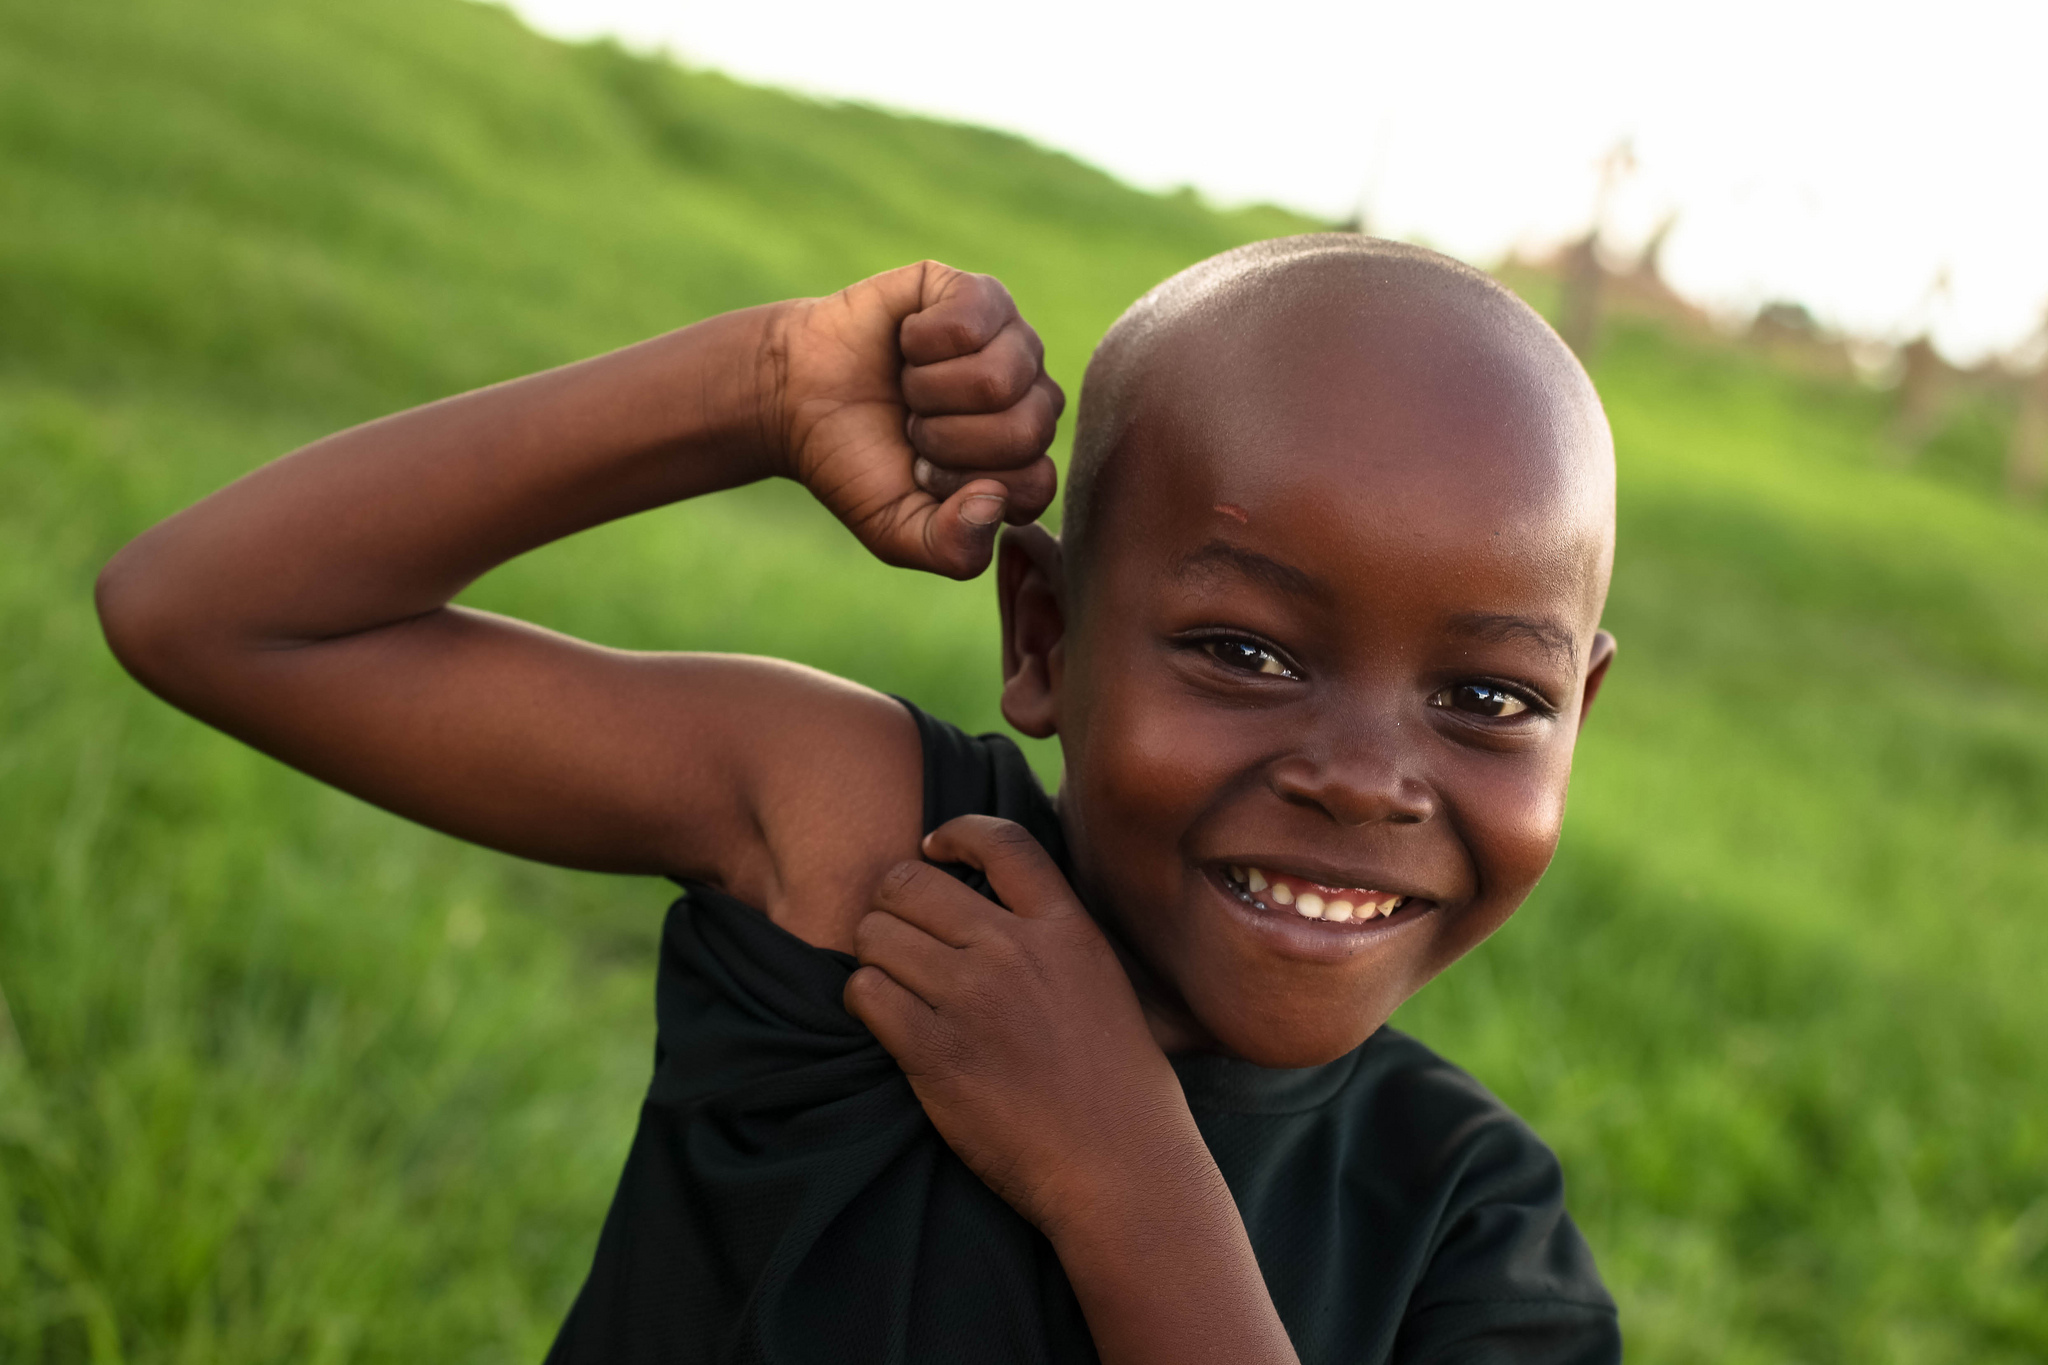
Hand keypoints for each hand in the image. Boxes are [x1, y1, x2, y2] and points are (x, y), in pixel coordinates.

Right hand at [765, 262, 1063, 578]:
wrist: (792, 398)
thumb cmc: (854, 464)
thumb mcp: (898, 531)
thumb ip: (953, 549)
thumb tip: (995, 502)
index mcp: (1024, 459)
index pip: (1033, 485)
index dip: (964, 485)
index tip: (921, 473)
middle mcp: (1031, 398)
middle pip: (1025, 431)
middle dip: (946, 438)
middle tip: (912, 426)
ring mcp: (1012, 341)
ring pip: (998, 378)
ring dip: (929, 390)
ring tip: (908, 387)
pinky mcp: (978, 293)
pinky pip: (971, 321)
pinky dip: (920, 340)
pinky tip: (906, 342)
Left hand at [845, 816, 1197, 1234]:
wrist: (1119, 1168)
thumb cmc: (1118, 1083)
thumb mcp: (1103, 980)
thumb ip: (1053, 934)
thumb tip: (992, 901)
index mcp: (1065, 928)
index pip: (1000, 841)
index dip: (954, 833)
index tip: (932, 850)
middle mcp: (1015, 950)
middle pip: (911, 883)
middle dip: (893, 902)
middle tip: (899, 931)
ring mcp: (971, 999)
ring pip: (876, 934)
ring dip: (873, 953)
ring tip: (892, 980)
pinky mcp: (933, 1051)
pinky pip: (865, 993)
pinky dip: (864, 1000)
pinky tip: (885, 1019)